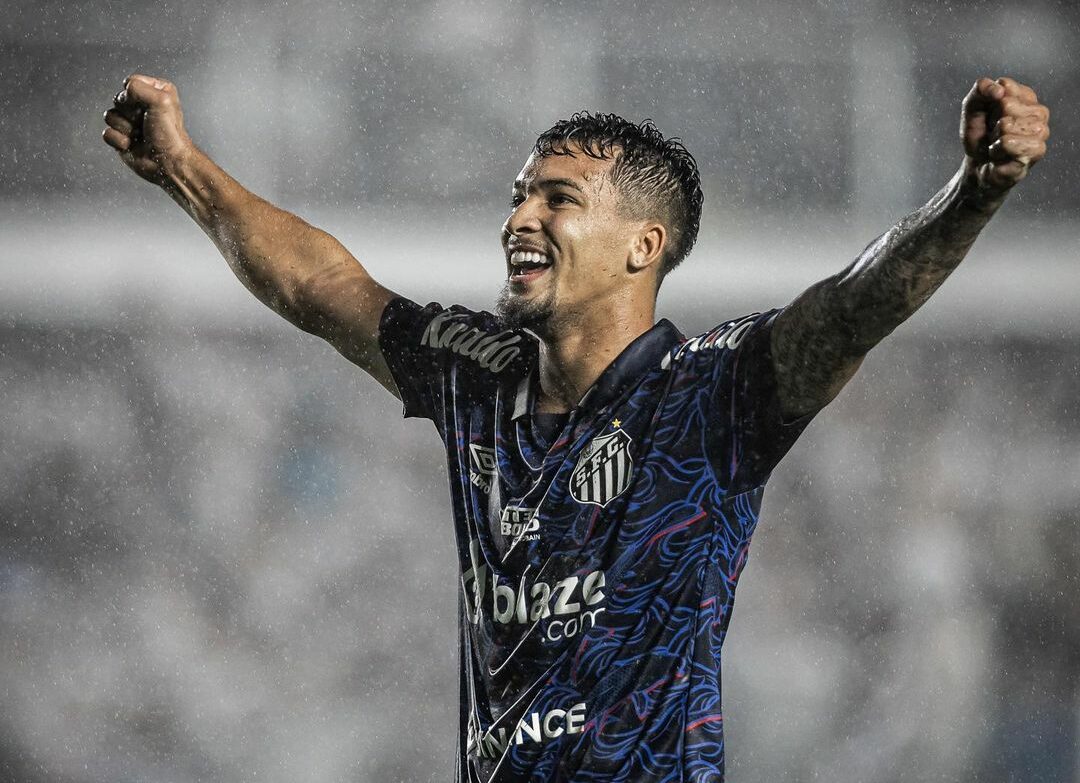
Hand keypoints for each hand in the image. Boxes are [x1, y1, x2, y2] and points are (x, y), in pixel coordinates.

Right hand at [102, 74, 194, 183]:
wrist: (168, 163)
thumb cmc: (170, 134)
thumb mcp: (162, 101)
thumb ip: (139, 87)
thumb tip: (124, 90)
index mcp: (155, 91)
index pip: (130, 82)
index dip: (135, 96)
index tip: (149, 108)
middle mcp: (143, 105)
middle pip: (118, 99)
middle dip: (130, 113)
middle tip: (145, 123)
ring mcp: (131, 122)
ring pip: (110, 115)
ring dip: (125, 127)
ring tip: (140, 135)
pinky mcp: (122, 137)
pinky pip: (107, 133)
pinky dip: (118, 140)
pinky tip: (132, 145)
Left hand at [961, 76, 1049, 190]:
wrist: (977, 165)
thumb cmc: (980, 136)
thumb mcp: (972, 108)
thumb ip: (981, 89)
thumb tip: (999, 90)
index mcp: (1026, 97)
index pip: (1005, 85)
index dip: (988, 103)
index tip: (989, 115)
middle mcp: (1039, 111)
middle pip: (1006, 105)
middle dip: (992, 122)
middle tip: (994, 134)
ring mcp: (1041, 131)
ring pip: (1007, 124)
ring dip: (994, 138)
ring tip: (998, 144)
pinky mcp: (1037, 150)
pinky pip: (1007, 143)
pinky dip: (996, 151)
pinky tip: (1001, 155)